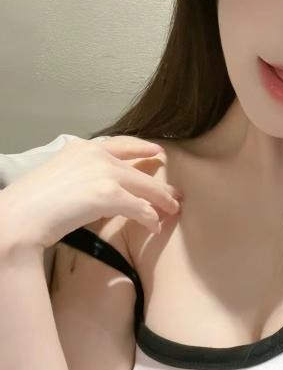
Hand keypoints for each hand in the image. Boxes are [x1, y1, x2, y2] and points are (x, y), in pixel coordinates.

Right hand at [0, 136, 183, 254]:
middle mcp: (96, 154)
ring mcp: (104, 173)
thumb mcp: (58, 174)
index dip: (142, 148)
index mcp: (82, 147)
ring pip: (145, 186)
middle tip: (174, 191)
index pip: (121, 143)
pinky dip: (150, 218)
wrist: (20, 217)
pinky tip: (155, 226)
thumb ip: (81, 174)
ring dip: (162, 200)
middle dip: (159, 182)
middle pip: (138, 167)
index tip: (157, 151)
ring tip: (173, 209)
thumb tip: (96, 188)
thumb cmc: (31, 203)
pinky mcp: (109, 195)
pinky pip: (140, 207)